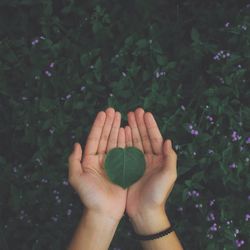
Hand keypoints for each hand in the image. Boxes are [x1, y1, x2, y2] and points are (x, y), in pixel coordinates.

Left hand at [68, 107, 126, 221]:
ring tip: (121, 116)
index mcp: (90, 159)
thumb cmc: (89, 196)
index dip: (99, 125)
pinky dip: (126, 140)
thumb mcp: (76, 179)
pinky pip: (124, 151)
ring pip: (115, 141)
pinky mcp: (122, 168)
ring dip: (118, 128)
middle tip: (114, 110)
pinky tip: (127, 131)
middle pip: (106, 137)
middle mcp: (101, 159)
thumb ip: (73, 161)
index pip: (95, 138)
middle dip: (109, 123)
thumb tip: (76, 144)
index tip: (104, 112)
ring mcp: (112, 162)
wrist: (104, 212)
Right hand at [125, 108, 177, 217]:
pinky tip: (120, 132)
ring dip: (131, 129)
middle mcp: (149, 158)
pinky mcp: (129, 168)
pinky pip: (126, 151)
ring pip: (135, 142)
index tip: (145, 113)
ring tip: (126, 117)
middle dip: (139, 123)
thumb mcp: (169, 176)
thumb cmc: (158, 195)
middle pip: (144, 137)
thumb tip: (168, 140)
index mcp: (159, 159)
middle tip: (134, 111)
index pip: (155, 138)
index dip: (150, 125)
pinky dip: (124, 141)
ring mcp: (138, 162)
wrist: (145, 212)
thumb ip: (170, 158)